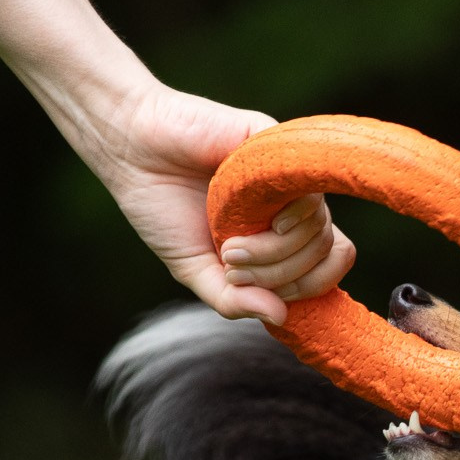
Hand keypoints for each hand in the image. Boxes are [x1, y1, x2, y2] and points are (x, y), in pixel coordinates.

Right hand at [82, 81, 354, 324]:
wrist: (131, 152)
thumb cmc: (161, 207)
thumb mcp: (194, 269)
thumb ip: (233, 299)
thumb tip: (281, 317)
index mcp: (279, 232)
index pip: (328, 264)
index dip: (307, 287)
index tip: (264, 293)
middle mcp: (290, 202)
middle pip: (322, 250)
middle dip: (278, 274)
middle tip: (231, 263)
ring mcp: (285, 173)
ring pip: (317, 224)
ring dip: (271, 251)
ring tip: (227, 244)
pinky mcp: (274, 141)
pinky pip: (307, 184)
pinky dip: (282, 212)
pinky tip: (244, 214)